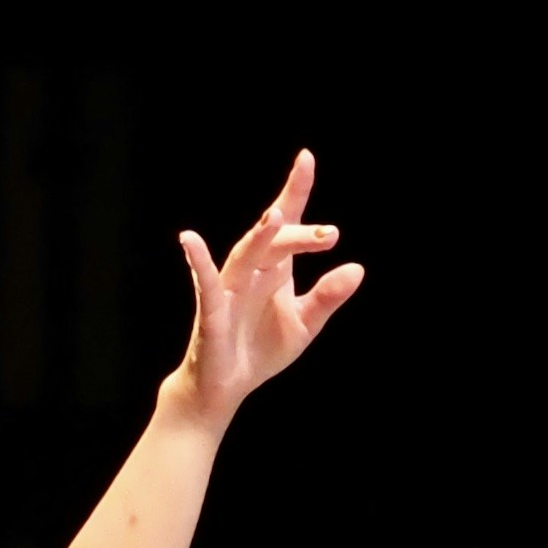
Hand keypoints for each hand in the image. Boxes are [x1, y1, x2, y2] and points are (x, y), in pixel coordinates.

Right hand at [171, 148, 361, 428]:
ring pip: (246, 254)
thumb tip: (357, 269)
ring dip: (260, 235)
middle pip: (275, 240)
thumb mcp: (304, 325)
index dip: (296, 190)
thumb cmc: (260, 350)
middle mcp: (252, 270)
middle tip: (331, 235)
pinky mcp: (211, 311)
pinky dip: (198, 261)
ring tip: (277, 216)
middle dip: (301, 234)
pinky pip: (205, 283)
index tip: (306, 159)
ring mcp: (230, 288)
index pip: (288, 223)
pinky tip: (190, 240)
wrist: (225, 389)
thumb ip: (327, 297)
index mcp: (275, 268)